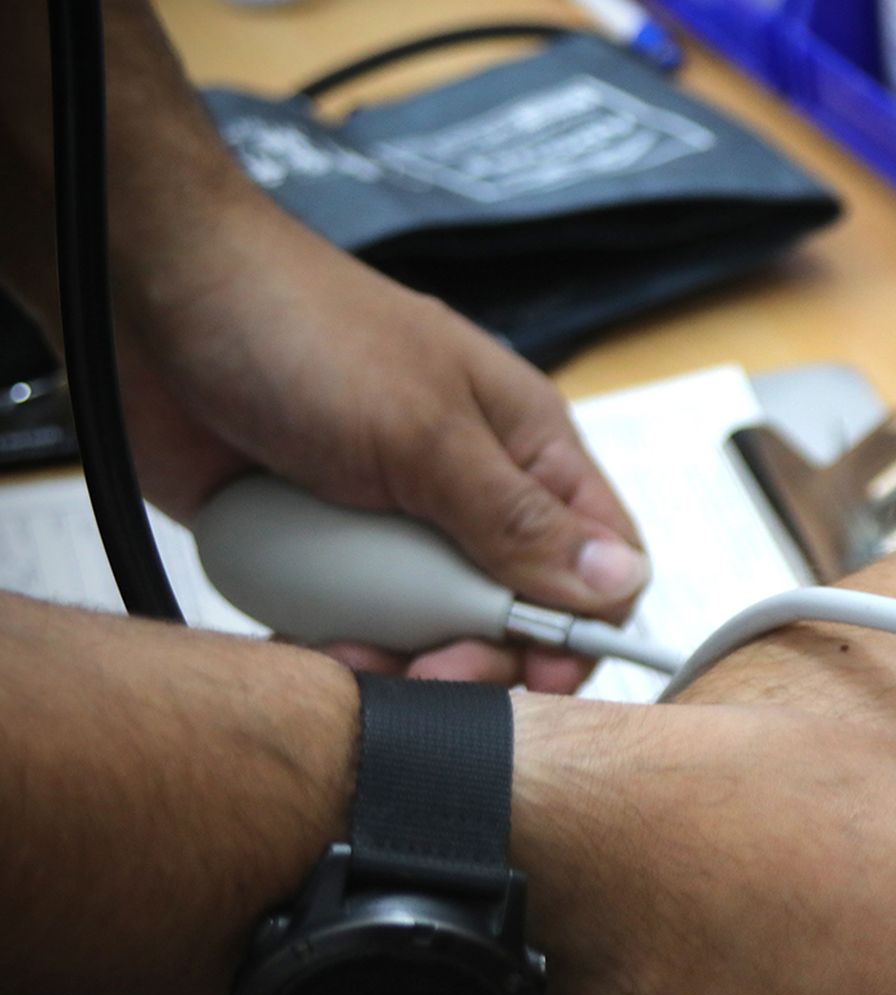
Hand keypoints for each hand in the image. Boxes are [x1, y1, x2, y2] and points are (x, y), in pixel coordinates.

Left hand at [115, 197, 646, 691]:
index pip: (599, 562)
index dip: (582, 627)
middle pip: (515, 615)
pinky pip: (351, 628)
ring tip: (346, 655)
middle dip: (478, 657)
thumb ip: (517, 520)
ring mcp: (394, 525)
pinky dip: (332, 649)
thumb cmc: (303, 333)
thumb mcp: (423, 434)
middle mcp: (470, 495)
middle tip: (427, 671)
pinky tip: (306, 645)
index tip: (536, 673)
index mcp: (525, 452)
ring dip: (396, 662)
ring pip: (429, 633)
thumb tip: (620, 586)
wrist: (152, 297)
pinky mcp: (322, 549)